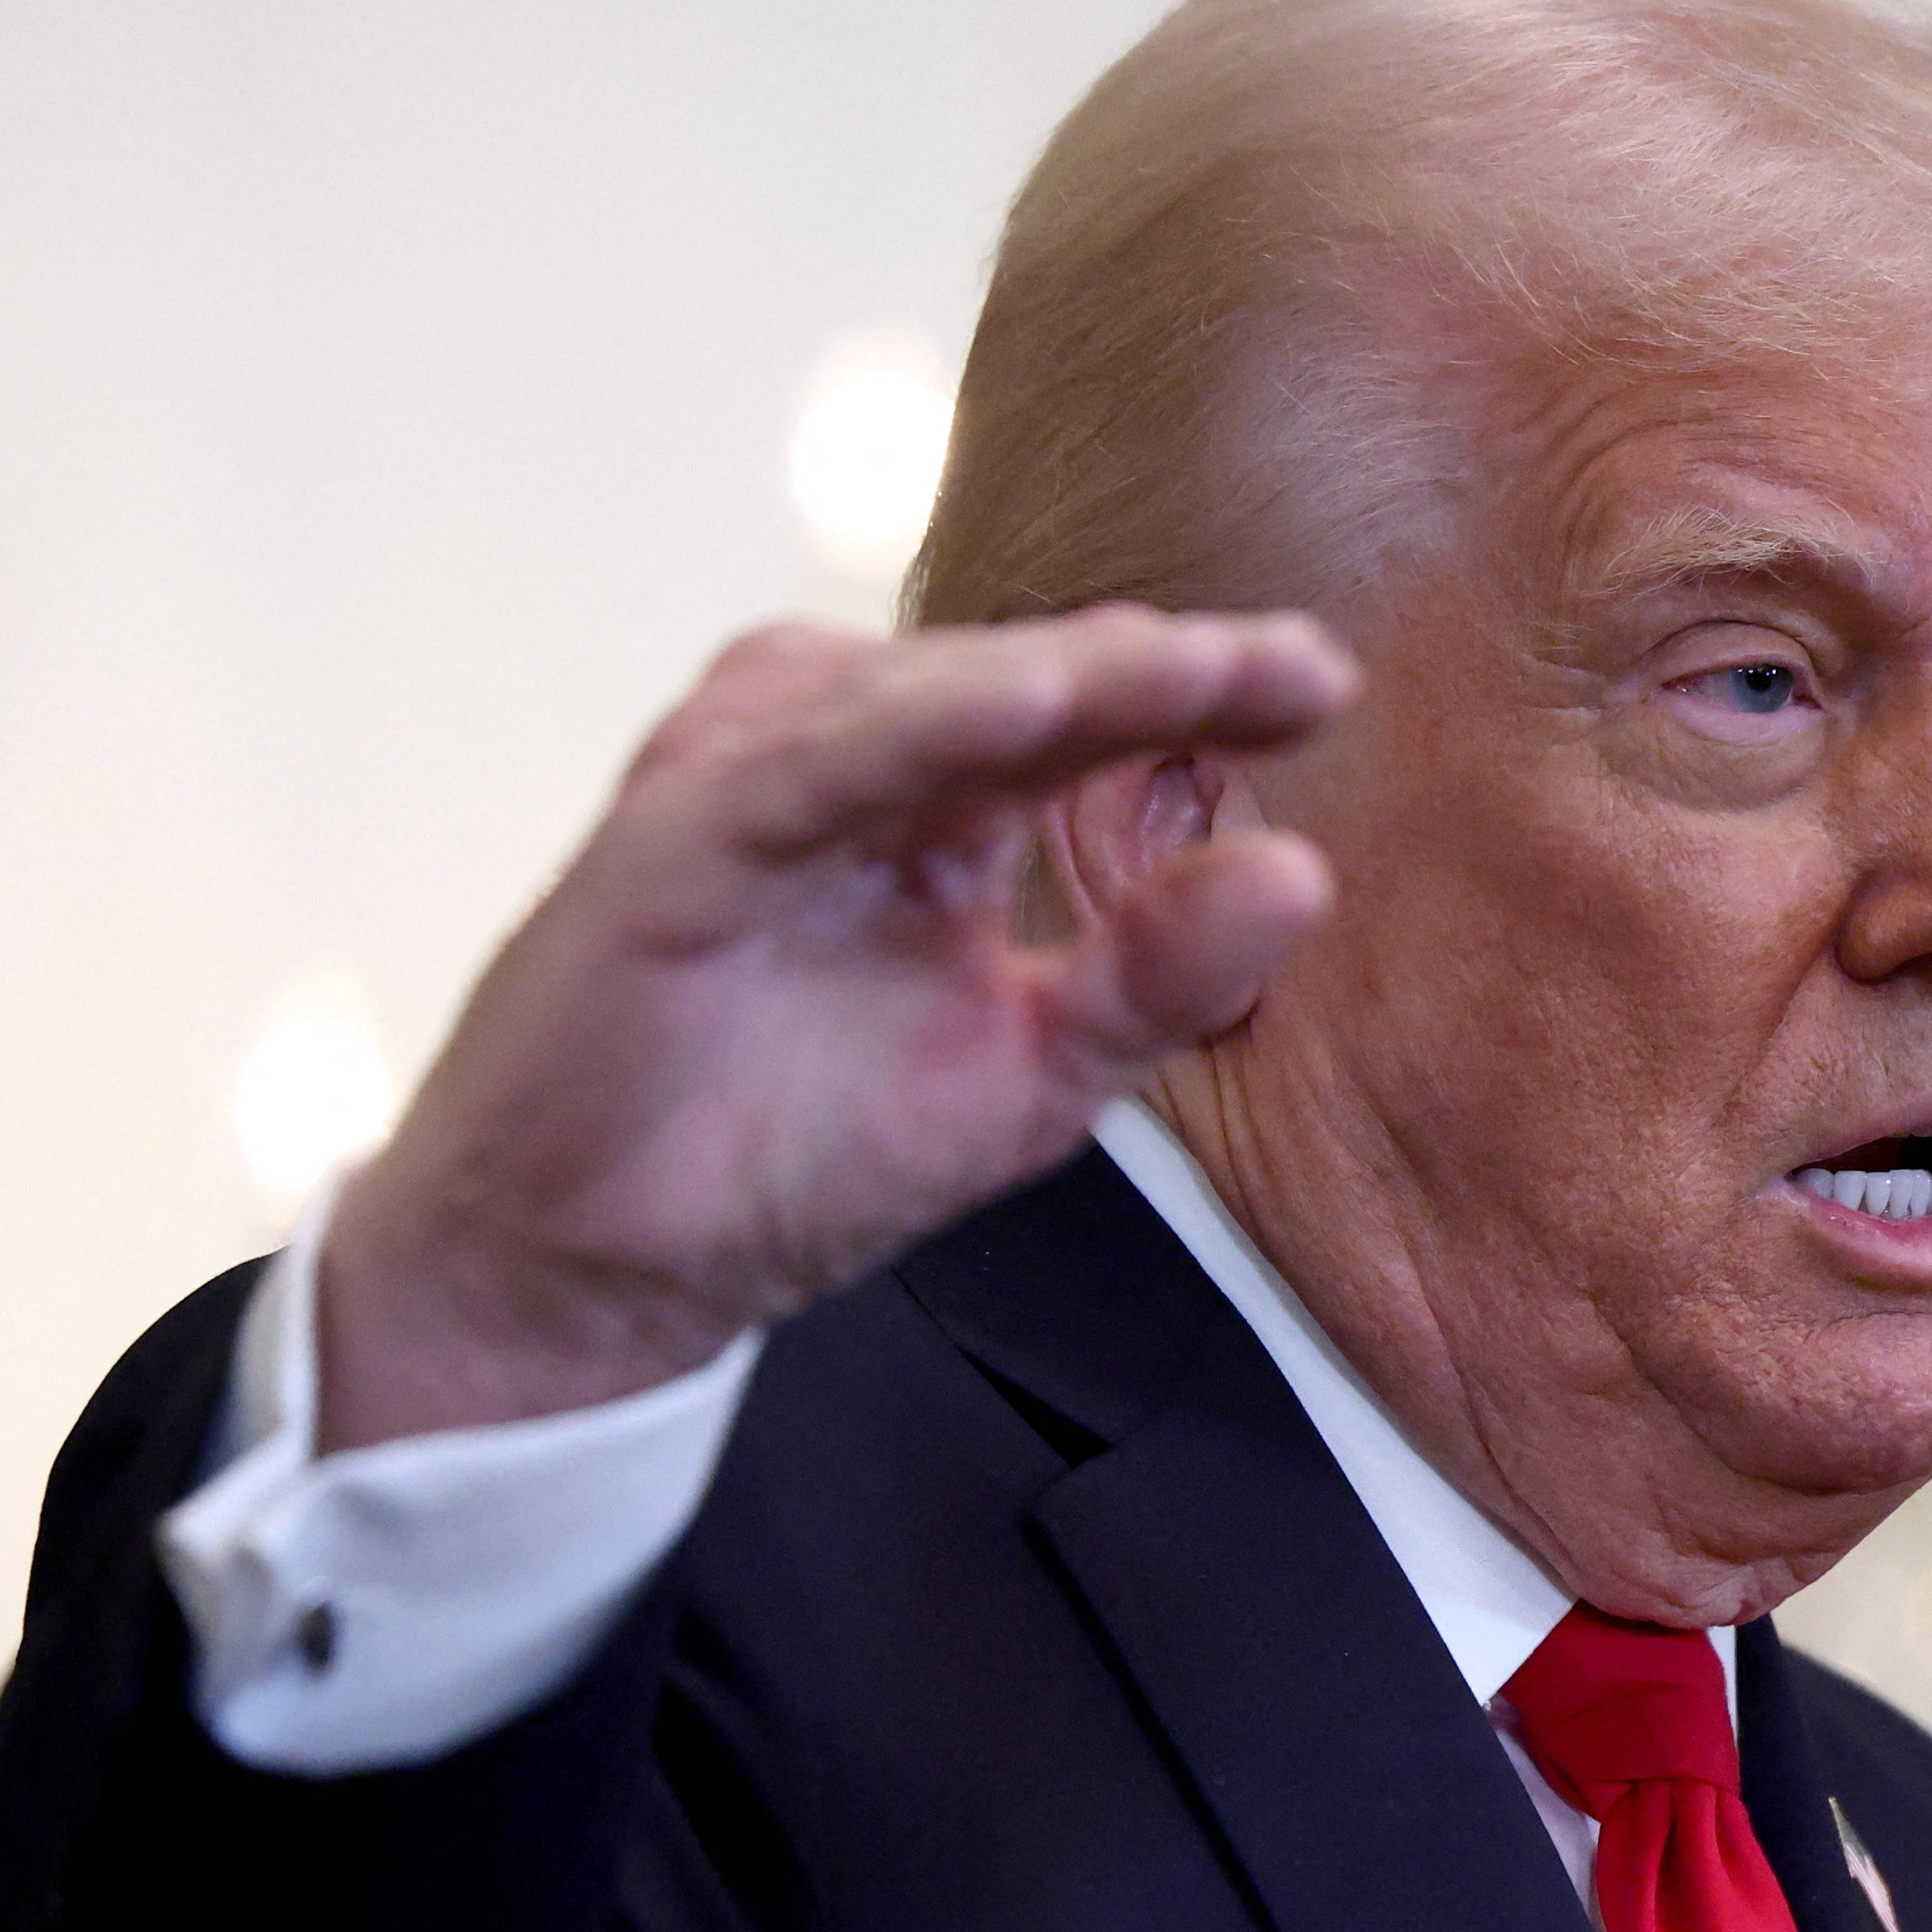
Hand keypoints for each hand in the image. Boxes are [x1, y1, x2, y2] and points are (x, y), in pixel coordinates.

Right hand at [315, 608, 1353, 1450]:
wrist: (605, 1265)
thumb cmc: (797, 1155)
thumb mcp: (1033, 1077)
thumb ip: (1160, 979)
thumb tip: (1306, 876)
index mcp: (941, 807)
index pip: (1091, 718)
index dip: (1206, 693)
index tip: (1326, 685)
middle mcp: (849, 767)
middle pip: (1024, 678)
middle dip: (1161, 669)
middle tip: (1298, 666)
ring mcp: (755, 785)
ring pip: (924, 693)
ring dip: (1056, 673)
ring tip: (1186, 668)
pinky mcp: (675, 835)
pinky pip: (807, 762)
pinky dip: (908, 730)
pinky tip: (1018, 707)